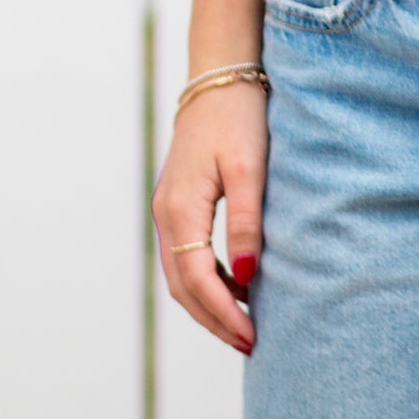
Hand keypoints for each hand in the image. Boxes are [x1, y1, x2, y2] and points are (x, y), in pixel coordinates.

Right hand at [152, 83, 268, 352]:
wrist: (221, 75)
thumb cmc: (240, 117)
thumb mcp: (251, 167)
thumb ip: (246, 222)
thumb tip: (246, 278)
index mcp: (180, 208)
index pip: (197, 280)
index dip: (223, 313)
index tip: (252, 336)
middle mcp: (166, 214)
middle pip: (183, 286)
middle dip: (214, 319)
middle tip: (249, 343)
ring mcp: (168, 208)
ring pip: (181, 274)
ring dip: (209, 303)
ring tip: (244, 325)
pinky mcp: (178, 202)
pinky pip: (186, 255)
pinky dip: (207, 278)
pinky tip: (237, 285)